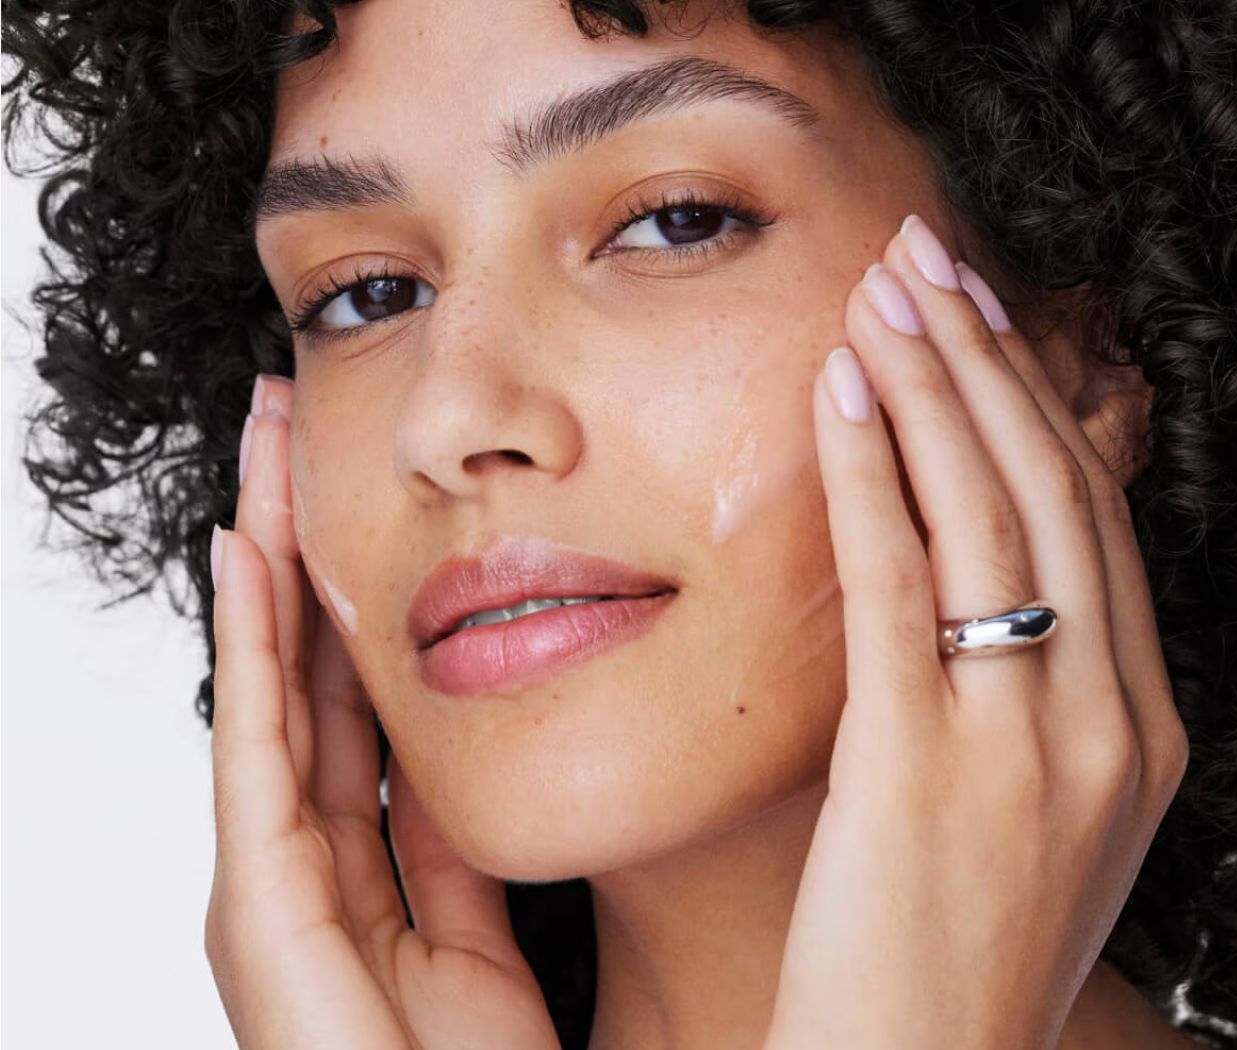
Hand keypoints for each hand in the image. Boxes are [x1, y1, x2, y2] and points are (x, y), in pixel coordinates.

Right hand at [203, 377, 558, 1049]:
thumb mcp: (482, 931)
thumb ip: (458, 846)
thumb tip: (463, 759)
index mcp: (360, 867)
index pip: (349, 704)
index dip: (346, 601)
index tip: (356, 498)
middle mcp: (298, 864)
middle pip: (298, 677)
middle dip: (292, 553)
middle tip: (293, 434)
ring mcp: (265, 883)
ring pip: (268, 690)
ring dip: (265, 566)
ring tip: (267, 454)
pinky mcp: (255, 908)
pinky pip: (256, 751)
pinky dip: (248, 650)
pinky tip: (244, 556)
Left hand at [763, 215, 1189, 1049]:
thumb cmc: (957, 948)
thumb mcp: (1039, 817)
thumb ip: (1034, 701)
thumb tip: (976, 583)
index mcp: (1142, 731)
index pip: (1095, 523)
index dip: (1037, 404)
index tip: (982, 320)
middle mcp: (1106, 722)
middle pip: (1053, 491)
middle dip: (989, 359)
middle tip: (930, 260)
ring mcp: (1028, 743)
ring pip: (991, 514)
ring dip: (935, 384)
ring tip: (886, 289)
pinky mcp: (925, 763)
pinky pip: (901, 582)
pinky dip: (873, 471)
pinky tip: (840, 390)